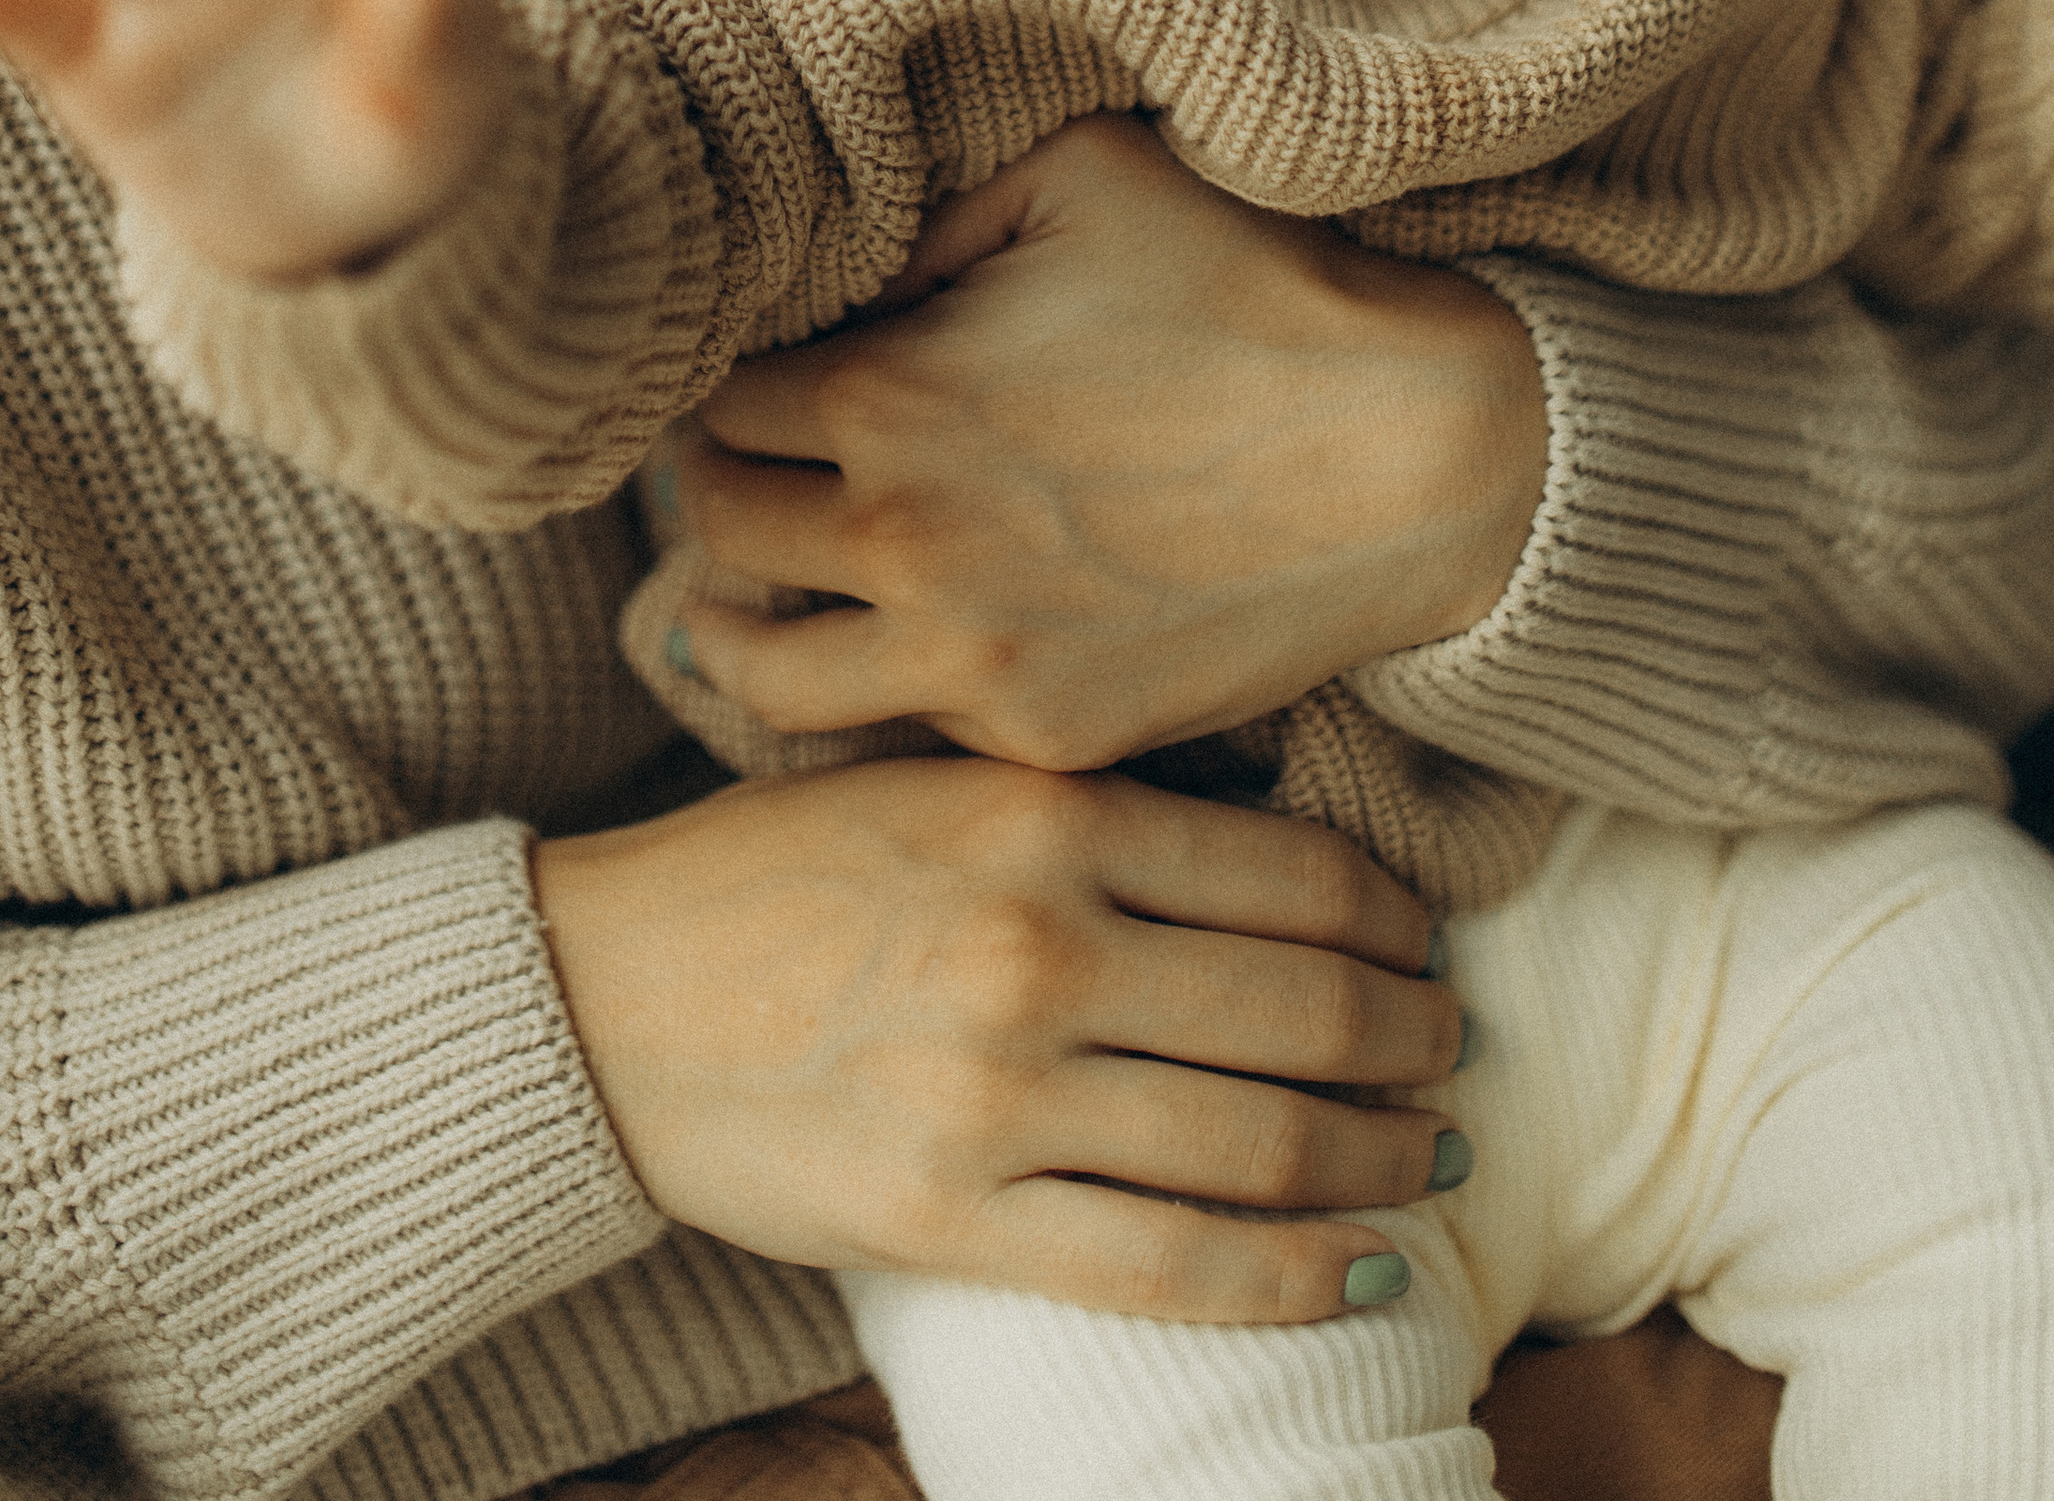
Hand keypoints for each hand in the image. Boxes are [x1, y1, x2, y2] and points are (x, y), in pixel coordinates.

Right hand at [535, 756, 1463, 1320]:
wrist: (600, 992)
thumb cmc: (773, 870)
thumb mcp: (933, 776)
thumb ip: (1085, 799)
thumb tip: (1271, 831)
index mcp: (1040, 814)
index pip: (1290, 871)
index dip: (1393, 921)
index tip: (1425, 943)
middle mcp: (1039, 943)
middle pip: (1306, 1008)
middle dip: (1414, 1042)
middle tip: (1453, 1054)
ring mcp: (999, 1090)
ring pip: (1263, 1142)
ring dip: (1380, 1159)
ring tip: (1429, 1158)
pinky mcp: (952, 1217)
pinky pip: (1170, 1267)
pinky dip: (1292, 1277)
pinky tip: (1361, 1270)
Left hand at [664, 114, 1547, 768]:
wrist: (1417, 458)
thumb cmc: (1252, 288)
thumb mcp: (1078, 174)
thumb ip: (930, 214)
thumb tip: (836, 271)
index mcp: (888, 396)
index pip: (714, 400)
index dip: (719, 377)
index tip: (741, 372)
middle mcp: (901, 541)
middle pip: (715, 529)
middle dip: (714, 488)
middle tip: (731, 468)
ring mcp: (969, 658)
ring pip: (760, 667)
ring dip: (730, 619)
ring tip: (729, 596)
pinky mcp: (1040, 736)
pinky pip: (886, 730)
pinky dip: (855, 688)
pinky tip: (863, 646)